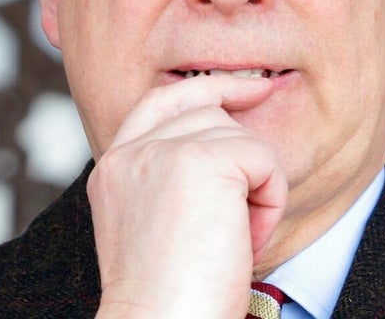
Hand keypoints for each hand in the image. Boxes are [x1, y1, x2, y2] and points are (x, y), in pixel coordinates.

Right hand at [88, 75, 287, 318]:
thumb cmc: (172, 301)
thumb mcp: (158, 228)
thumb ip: (172, 180)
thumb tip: (229, 142)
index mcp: (113, 170)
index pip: (160, 102)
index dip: (209, 88)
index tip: (252, 88)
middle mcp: (130, 154)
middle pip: (208, 111)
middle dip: (241, 155)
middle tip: (245, 215)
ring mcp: (162, 152)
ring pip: (241, 136)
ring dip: (255, 188)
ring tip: (234, 240)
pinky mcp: (201, 159)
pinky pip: (264, 158)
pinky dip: (270, 202)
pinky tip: (247, 239)